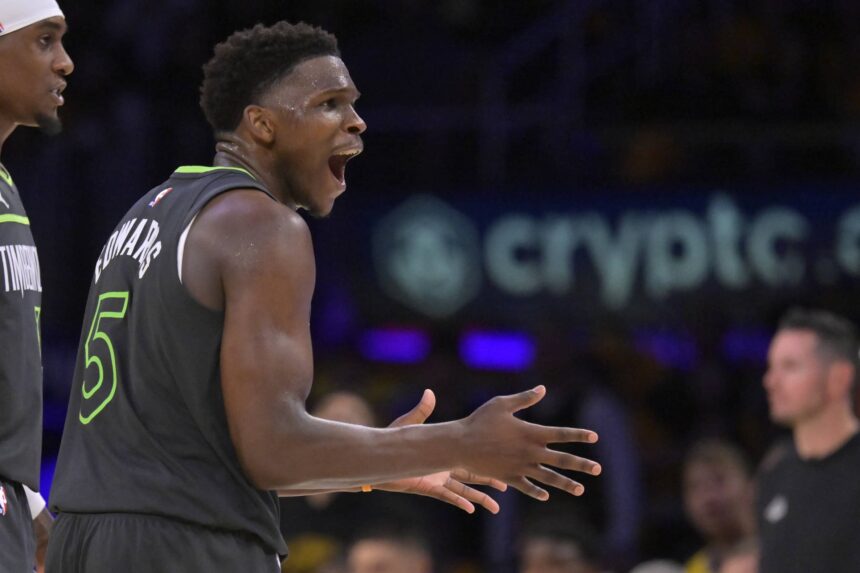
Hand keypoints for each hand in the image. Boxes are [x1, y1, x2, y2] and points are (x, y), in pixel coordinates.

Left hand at [377, 389, 506, 513]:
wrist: (378, 457)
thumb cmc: (393, 438)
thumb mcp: (410, 423)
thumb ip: (421, 410)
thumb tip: (429, 391)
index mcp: (443, 450)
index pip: (470, 455)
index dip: (486, 457)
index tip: (502, 457)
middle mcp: (443, 465)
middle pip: (472, 474)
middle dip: (489, 480)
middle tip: (507, 485)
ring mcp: (437, 478)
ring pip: (464, 490)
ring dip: (479, 498)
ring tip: (495, 506)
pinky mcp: (428, 487)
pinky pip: (447, 496)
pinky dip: (459, 502)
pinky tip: (471, 510)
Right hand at [461, 385, 600, 500]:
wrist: (460, 444)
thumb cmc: (479, 420)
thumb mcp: (501, 404)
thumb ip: (525, 398)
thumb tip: (543, 388)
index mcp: (531, 432)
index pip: (561, 434)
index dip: (579, 435)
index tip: (594, 437)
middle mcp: (530, 452)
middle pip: (561, 459)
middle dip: (581, 465)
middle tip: (598, 469)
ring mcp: (520, 467)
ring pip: (548, 477)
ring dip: (566, 483)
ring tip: (580, 489)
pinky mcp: (509, 477)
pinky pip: (527, 486)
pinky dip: (537, 491)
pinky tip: (546, 495)